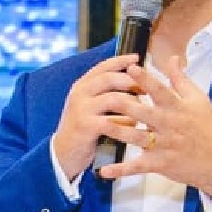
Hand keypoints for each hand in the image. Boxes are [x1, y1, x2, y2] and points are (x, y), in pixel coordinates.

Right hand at [48, 54, 143, 181]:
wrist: (63, 153)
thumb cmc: (83, 129)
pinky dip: (126, 124)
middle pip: (110, 79)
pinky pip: (112, 121)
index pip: (102, 66)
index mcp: (82, 86)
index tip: (137, 57)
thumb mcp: (89, 106)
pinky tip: (134, 127)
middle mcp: (80, 94)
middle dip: (132, 82)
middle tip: (147, 88)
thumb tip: (132, 80)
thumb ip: (104, 93)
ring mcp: (81, 109)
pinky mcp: (85, 126)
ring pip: (114, 99)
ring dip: (132, 104)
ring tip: (143, 110)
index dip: (121, 60)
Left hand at [96, 53, 211, 193]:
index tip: (130, 68)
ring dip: (119, 132)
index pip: (160, 90)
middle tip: (107, 97)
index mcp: (178, 107)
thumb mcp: (198, 99)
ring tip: (100, 125)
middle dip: (126, 105)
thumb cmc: (207, 128)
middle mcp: (170, 125)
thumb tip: (172, 58)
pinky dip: (122, 170)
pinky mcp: (160, 163)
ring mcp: (164, 145)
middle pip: (145, 113)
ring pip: (138, 138)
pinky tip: (105, 170)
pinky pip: (138, 166)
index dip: (145, 79)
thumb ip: (181, 79)